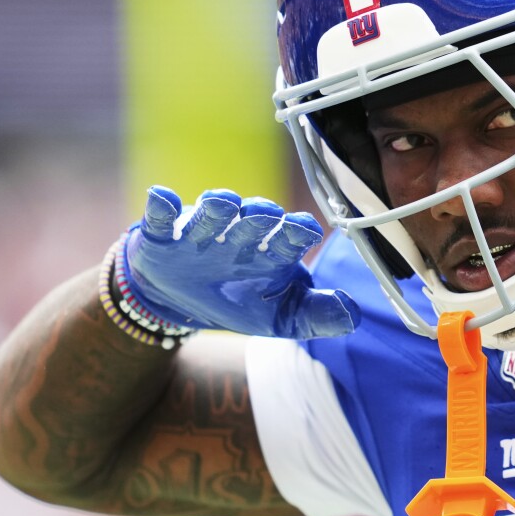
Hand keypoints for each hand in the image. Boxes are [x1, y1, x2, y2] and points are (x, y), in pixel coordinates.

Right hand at [121, 186, 359, 339]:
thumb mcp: (283, 318)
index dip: (298, 231)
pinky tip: (163, 198)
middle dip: (260, 216)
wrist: (185, 303)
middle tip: (268, 213)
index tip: (305, 229)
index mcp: (273, 252)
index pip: (290, 237)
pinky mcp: (165, 237)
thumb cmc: (243, 300)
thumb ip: (318, 316)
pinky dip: (161, 208)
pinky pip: (161, 219)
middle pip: (253, 220)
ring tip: (223, 203)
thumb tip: (353, 314)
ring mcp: (202, 234)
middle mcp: (240, 236)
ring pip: (212, 213)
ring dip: (218, 207)